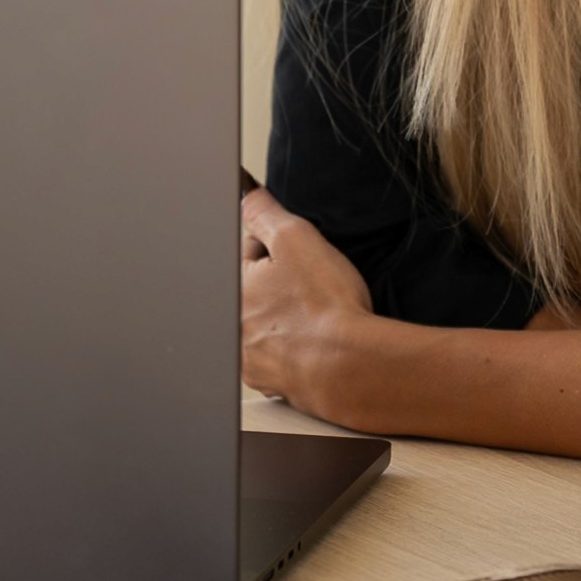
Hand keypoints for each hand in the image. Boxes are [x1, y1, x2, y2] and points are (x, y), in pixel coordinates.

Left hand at [241, 186, 373, 420]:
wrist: (348, 365)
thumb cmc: (324, 305)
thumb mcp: (296, 238)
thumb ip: (265, 213)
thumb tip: (247, 197)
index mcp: (233, 289)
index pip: (248, 252)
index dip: (280, 247)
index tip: (300, 257)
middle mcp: (233, 327)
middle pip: (256, 289)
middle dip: (280, 284)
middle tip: (312, 286)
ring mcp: (250, 359)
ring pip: (267, 324)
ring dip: (286, 318)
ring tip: (317, 315)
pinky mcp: (270, 382)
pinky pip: (279, 355)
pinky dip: (295, 347)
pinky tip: (316, 341)